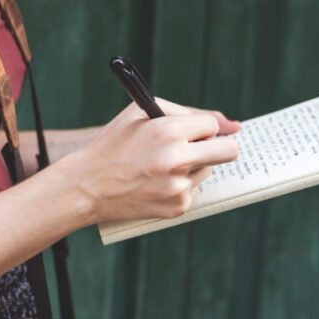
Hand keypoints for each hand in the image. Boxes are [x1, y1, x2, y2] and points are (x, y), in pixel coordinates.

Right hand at [68, 97, 240, 222]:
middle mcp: (177, 159)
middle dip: (219, 147)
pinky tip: (153, 185)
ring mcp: (178, 186)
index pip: (212, 126)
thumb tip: (231, 125)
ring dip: (191, 167)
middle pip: (228, 151)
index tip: (190, 134)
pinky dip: (178, 186)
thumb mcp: (138, 115)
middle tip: (200, 149)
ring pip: (207, 171)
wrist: (86, 186)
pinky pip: (192, 190)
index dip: (199, 129)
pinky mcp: (178, 207)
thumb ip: (184, 112)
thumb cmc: (113, 145)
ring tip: (158, 168)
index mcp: (168, 131)